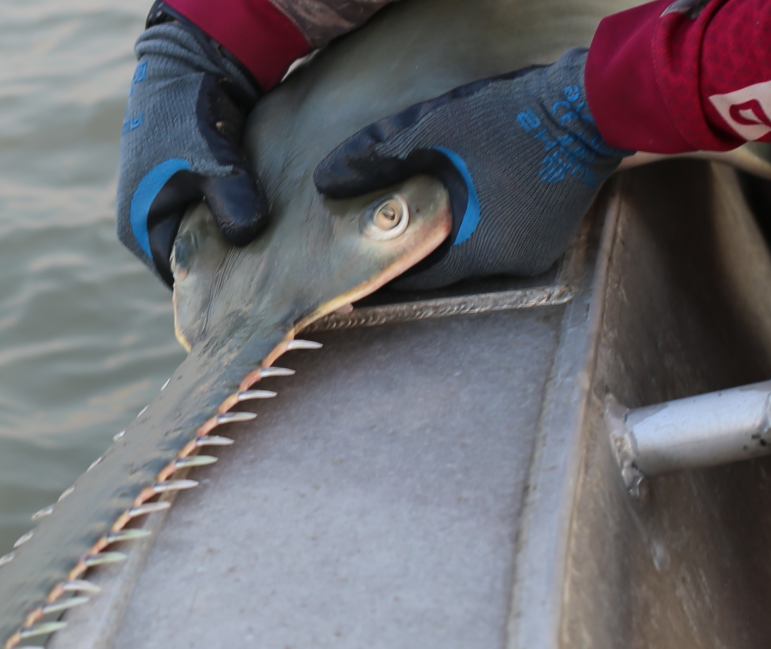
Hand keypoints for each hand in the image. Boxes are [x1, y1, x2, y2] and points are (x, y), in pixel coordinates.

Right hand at [114, 10, 268, 284]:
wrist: (188, 63)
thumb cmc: (188, 116)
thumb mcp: (212, 162)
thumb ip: (231, 203)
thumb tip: (250, 238)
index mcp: (138, 230)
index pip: (180, 283)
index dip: (218, 293)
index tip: (259, 300)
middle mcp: (147, 224)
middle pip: (195, 264)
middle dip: (231, 270)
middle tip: (276, 280)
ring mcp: (167, 205)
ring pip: (209, 240)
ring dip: (238, 240)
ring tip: (278, 252)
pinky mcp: (188, 188)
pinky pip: (217, 217)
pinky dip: (240, 218)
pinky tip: (271, 219)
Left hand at [314, 48, 629, 290]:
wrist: (588, 104)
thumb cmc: (509, 118)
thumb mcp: (431, 130)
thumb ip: (375, 156)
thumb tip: (326, 180)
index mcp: (481, 251)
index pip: (417, 278)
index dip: (387, 268)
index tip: (361, 260)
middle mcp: (512, 265)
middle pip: (446, 268)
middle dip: (418, 250)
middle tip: (388, 234)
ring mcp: (538, 252)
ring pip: (474, 256)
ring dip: (450, 239)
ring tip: (425, 217)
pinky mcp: (552, 235)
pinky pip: (501, 241)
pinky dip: (479, 228)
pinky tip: (466, 206)